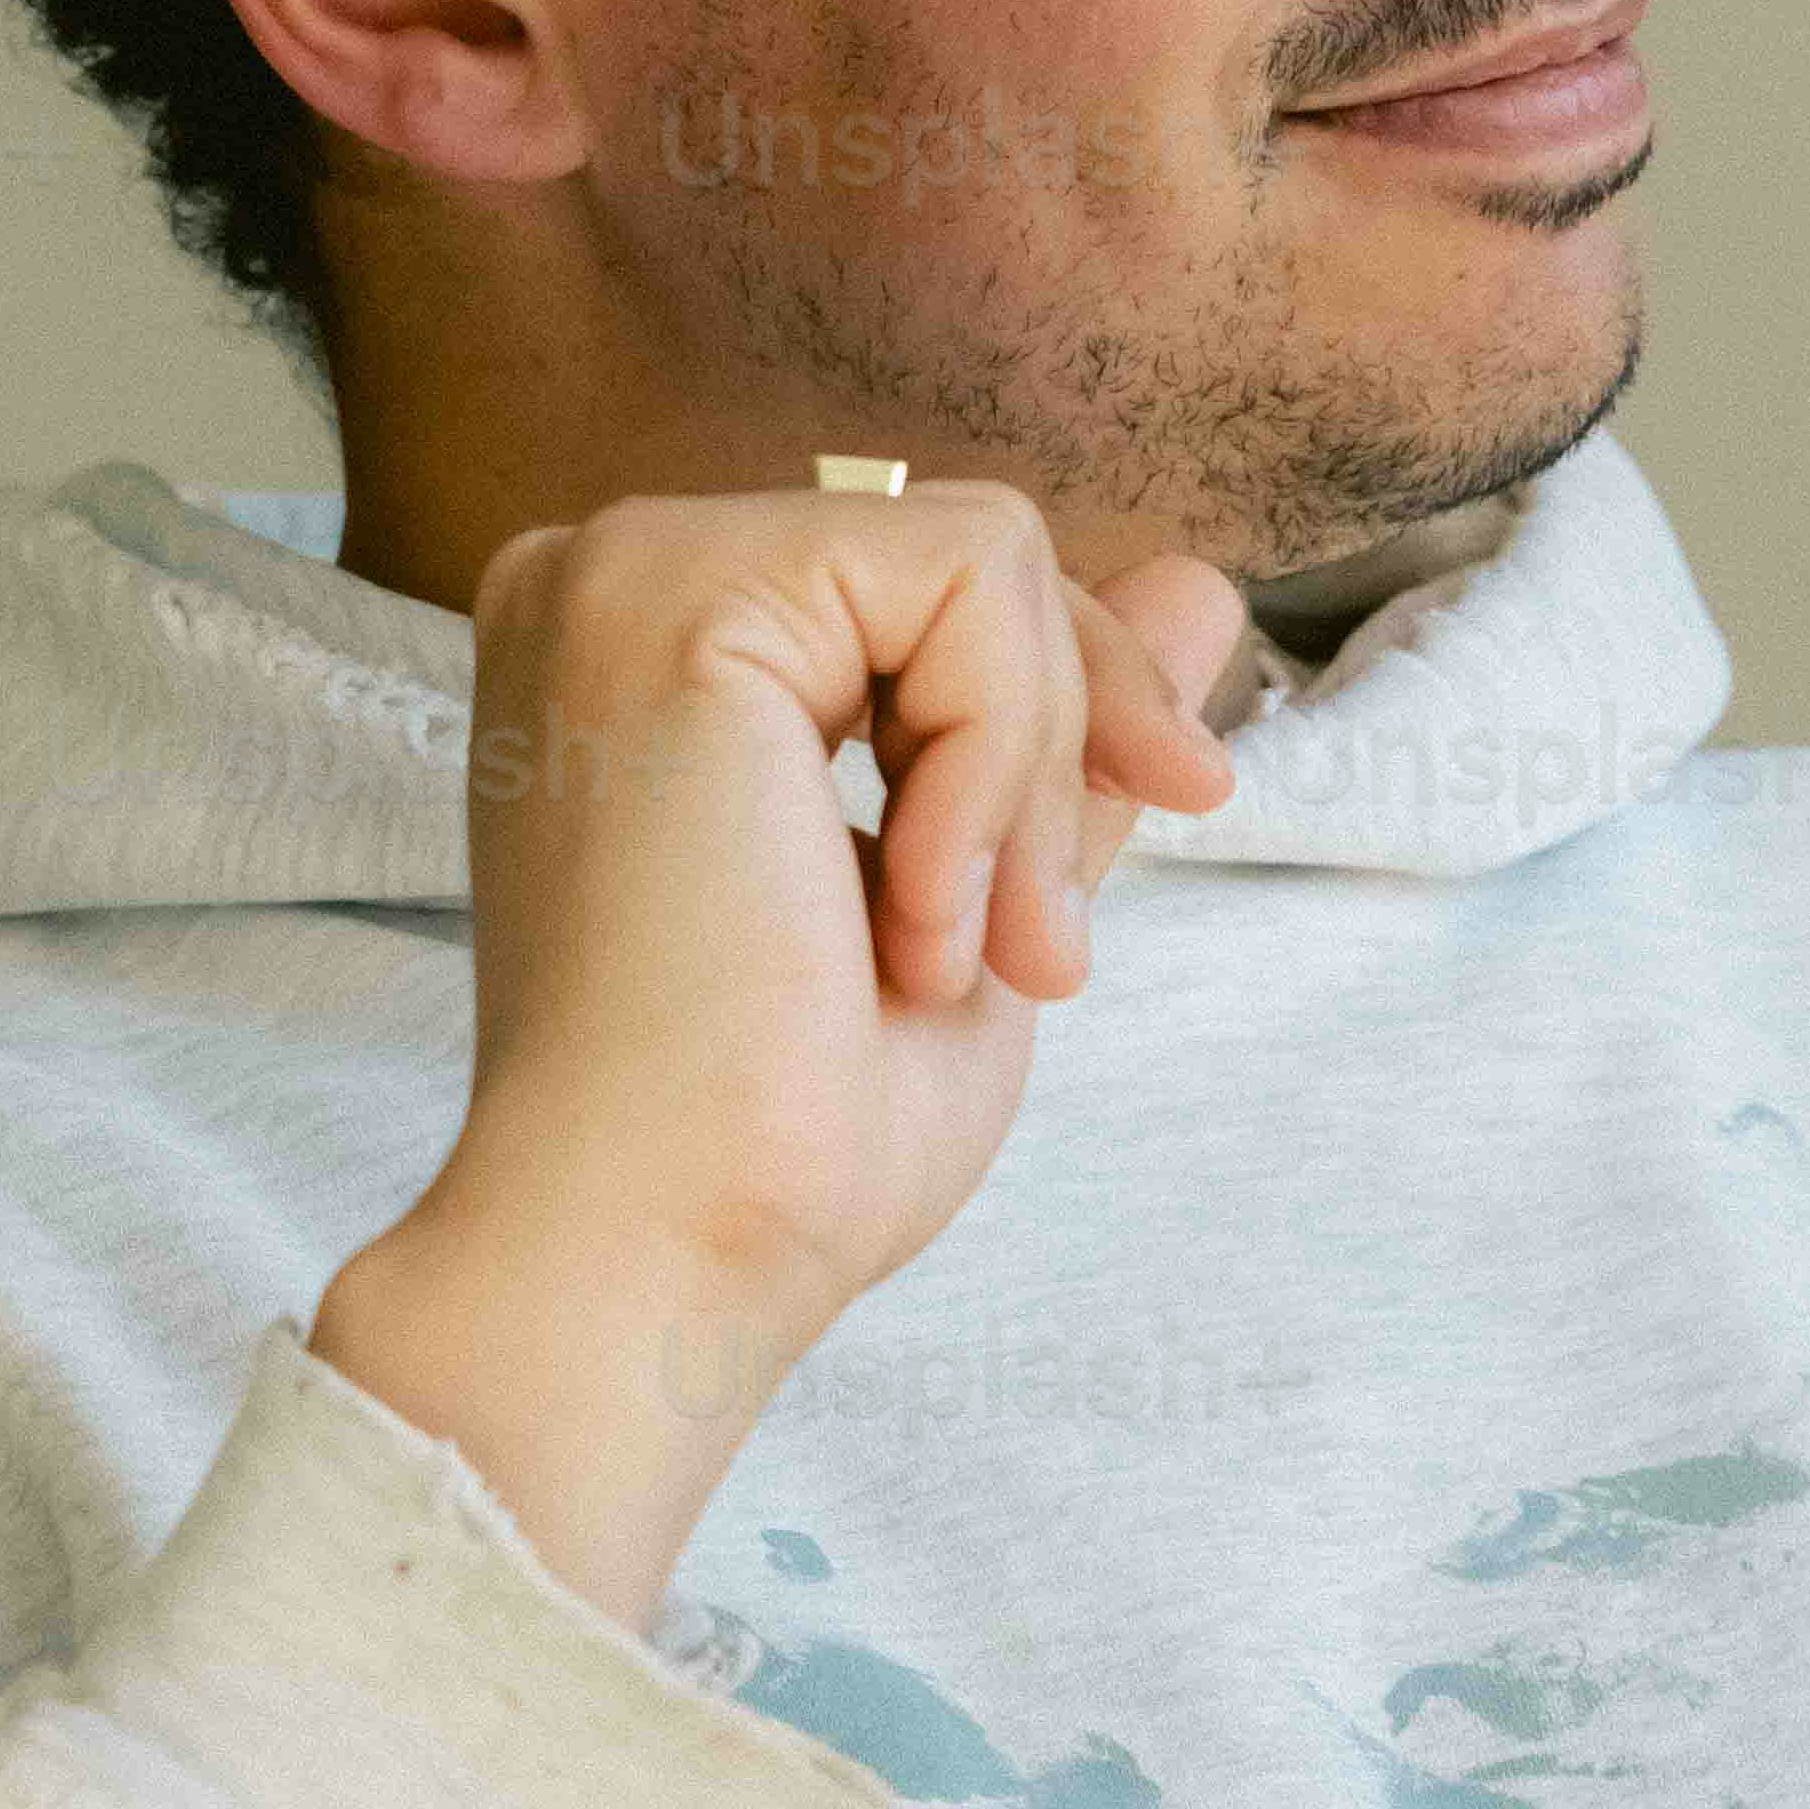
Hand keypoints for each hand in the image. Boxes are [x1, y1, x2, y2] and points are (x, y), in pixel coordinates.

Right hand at [310, 486, 1253, 1628]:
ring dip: (1025, 780)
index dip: (1054, 724)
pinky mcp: (674, 589)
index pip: (926, 592)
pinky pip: (969, 576)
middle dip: (1060, 754)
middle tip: (1036, 960)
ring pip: (986, 557)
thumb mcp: (970, 901)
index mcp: (650, 655)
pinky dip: (997, 759)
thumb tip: (1200, 589)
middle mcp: (610, 581)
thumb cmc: (779, 1133)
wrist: (662, 1251)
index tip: (1069, 914)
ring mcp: (626, 570)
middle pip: (969, 557)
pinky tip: (906, 909)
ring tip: (952, 954)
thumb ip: (1056, 739)